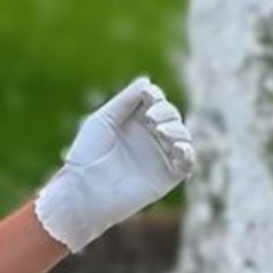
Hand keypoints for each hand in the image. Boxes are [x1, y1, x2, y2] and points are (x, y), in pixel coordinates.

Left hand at [31, 75, 195, 254]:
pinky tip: (177, 148)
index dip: (155, 95)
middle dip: (166, 112)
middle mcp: (147, 138)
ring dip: (177, 129)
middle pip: (171, 115)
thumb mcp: (103, 120)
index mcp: (132, 122)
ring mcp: (158, 157)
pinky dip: (188, 152)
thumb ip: (125, 100)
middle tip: (152, 119)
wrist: (83, 191)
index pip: (155, 101)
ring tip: (161, 132)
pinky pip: (188, 162)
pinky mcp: (166, 176)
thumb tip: (147, 81)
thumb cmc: (86, 156)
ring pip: (182, 135)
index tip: (147, 97)